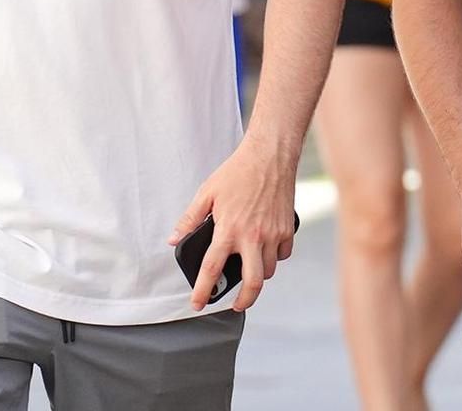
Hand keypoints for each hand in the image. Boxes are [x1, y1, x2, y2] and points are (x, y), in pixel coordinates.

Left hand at [167, 141, 297, 311]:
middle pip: (252, 283)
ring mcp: (272, 234)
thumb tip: (174, 239)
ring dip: (258, 276)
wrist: (270, 156)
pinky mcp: (287, 228)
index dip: (203, 291)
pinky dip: (274, 258)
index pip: (212, 269)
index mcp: (228, 230)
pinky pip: (282, 254)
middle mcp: (252, 237)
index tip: (198, 303)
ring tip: (249, 271)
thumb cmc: (238, 172)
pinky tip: (265, 250)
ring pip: (268, 270)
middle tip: (236, 305)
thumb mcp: (207, 193)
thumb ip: (190, 220)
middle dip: (244, 301)